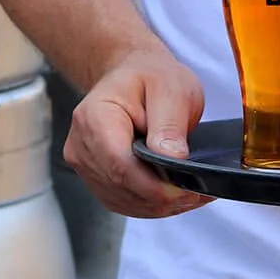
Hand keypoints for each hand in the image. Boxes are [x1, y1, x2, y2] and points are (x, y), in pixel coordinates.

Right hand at [63, 46, 213, 217]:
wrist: (134, 73)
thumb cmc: (150, 75)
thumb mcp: (170, 88)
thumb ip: (169, 123)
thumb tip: (172, 159)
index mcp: (94, 115)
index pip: (119, 165)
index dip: (153, 186)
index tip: (186, 190)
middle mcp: (81, 142)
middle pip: (121, 187)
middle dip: (161, 198)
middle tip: (198, 193)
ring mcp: (85, 163)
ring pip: (123, 201)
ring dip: (158, 205)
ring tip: (190, 193)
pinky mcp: (95, 177)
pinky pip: (122, 201)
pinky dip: (149, 204)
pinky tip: (172, 194)